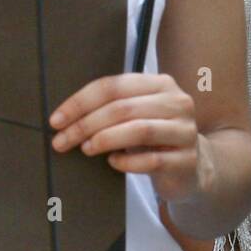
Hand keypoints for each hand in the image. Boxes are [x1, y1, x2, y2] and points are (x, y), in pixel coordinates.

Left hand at [50, 72, 204, 202]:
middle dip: (85, 124)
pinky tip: (113, 163)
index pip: (113, 86)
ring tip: (85, 149)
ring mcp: (185, 131)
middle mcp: (177, 102)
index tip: (56, 120)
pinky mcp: (186, 160)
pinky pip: (152, 159)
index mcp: (160, 84)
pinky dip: (127, 161)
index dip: (81, 102)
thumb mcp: (137, 114)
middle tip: (61, 141)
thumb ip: (112, 107)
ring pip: (139, 130)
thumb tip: (65, 118)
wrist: (193, 167)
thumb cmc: (154, 137)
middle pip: (123, 108)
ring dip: (105, 139)